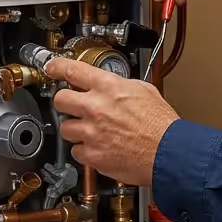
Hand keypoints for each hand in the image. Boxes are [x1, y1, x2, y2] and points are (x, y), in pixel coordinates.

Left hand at [45, 58, 180, 187]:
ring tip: (92, 131)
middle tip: (72, 105)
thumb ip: (122, 86)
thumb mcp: (145, 91)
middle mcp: (96, 108)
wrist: (169, 153)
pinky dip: (85, 151)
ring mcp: (92, 132)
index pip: (72, 70)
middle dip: (64, 102)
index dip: (57, 67)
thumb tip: (114, 85)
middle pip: (60, 99)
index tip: (52, 68)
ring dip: (75, 129)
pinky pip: (77, 151)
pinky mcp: (92, 155)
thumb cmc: (162, 125)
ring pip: (65, 128)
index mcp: (109, 88)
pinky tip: (99, 148)